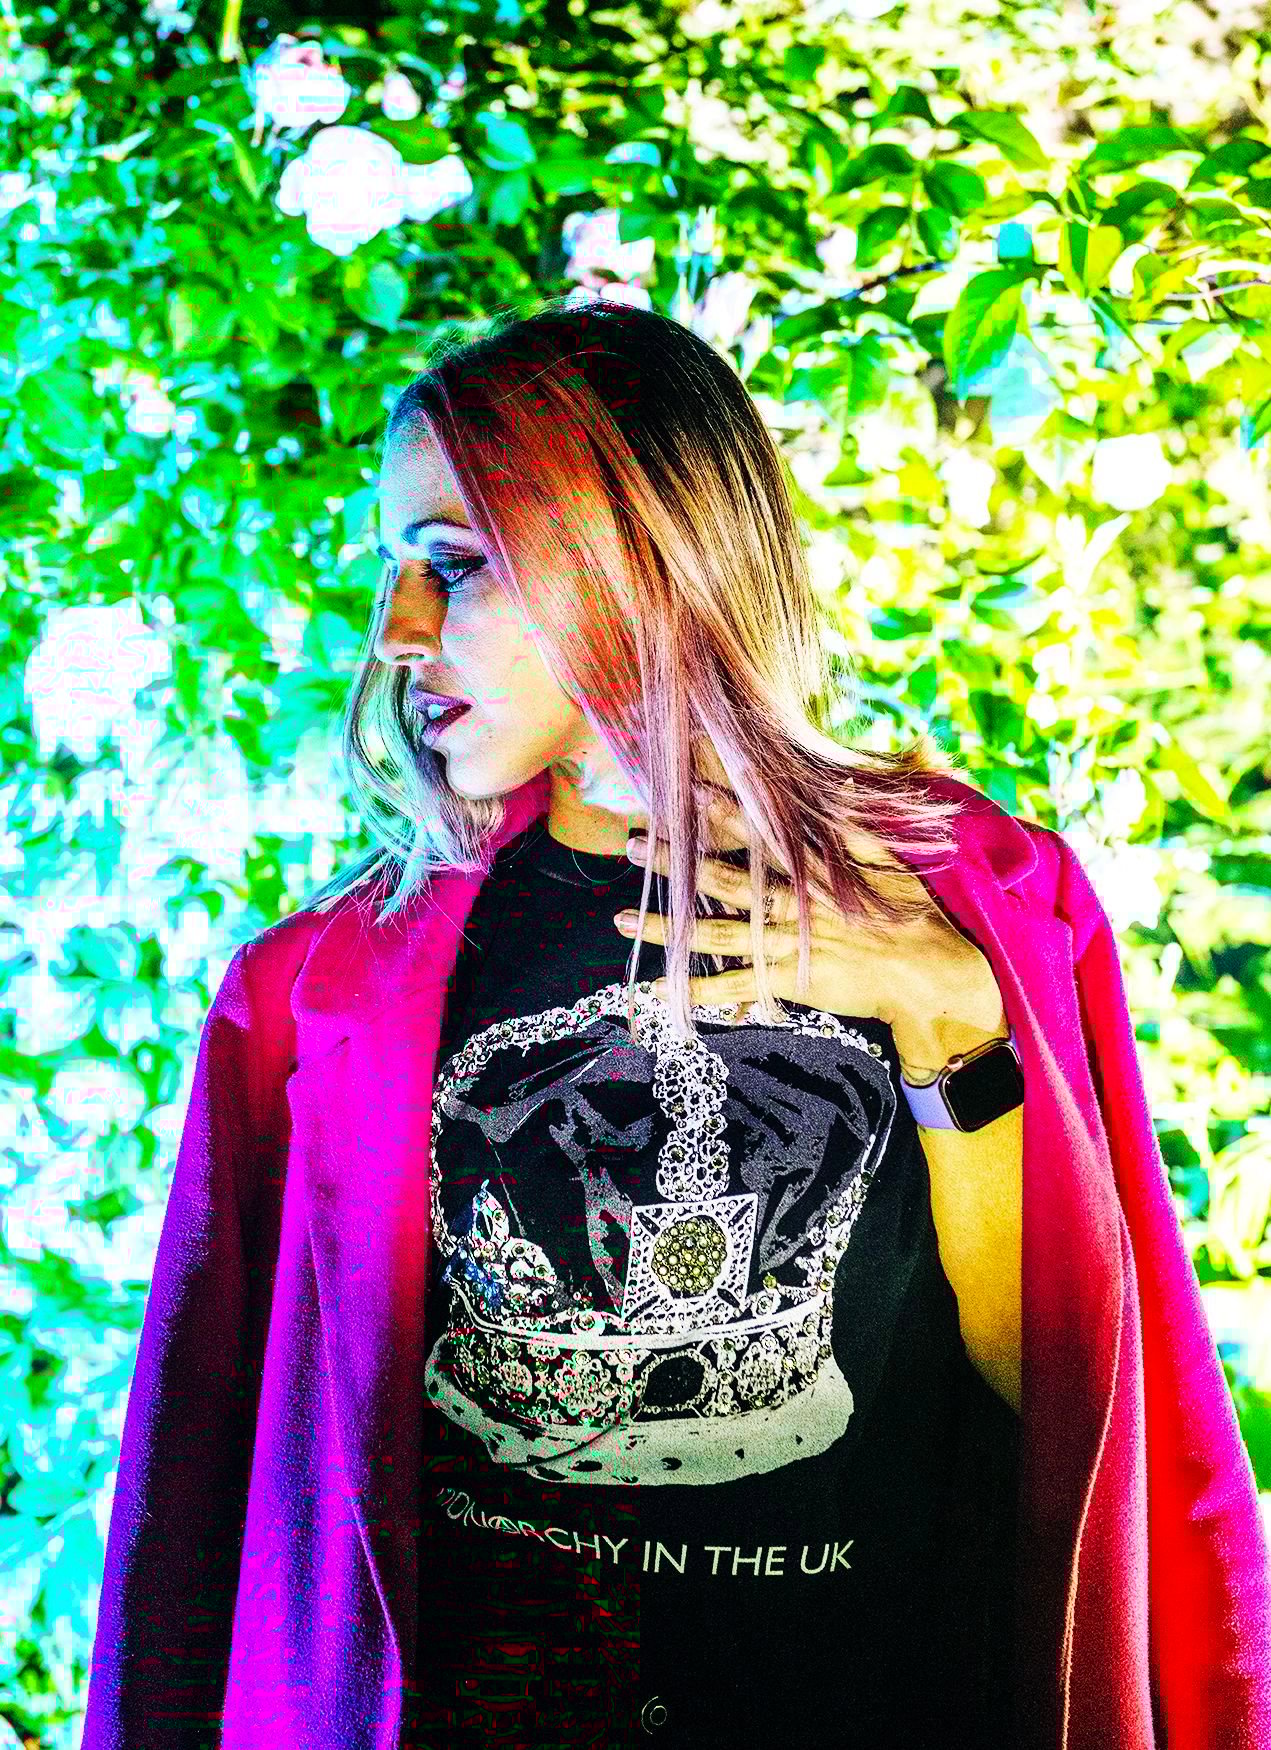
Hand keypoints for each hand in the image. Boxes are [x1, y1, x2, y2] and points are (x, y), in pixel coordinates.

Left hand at [615, 793, 1007, 1075]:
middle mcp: (794, 904)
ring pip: (715, 934)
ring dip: (666, 928)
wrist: (929, 971)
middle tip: (635, 844)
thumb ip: (862, 819)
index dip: (726, 810)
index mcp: (814, 869)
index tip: (690, 786)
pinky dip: (694, 991)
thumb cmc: (913, 912)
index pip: (762, 833)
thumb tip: (855, 773)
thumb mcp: (893, 856)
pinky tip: (656, 991)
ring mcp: (787, 944)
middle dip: (677, 861)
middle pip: (725, 879)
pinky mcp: (788, 980)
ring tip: (621, 918)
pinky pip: (733, 986)